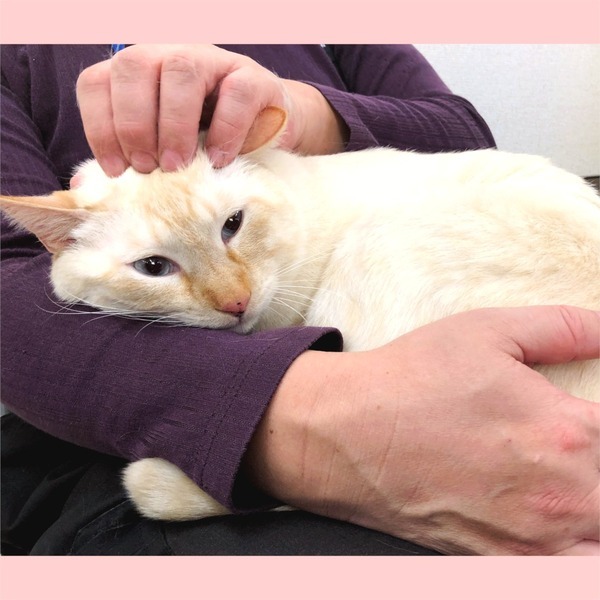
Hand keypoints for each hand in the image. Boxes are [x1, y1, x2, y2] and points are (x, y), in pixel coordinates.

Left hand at [76, 44, 346, 175]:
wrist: (269, 134)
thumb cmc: (208, 146)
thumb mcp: (164, 152)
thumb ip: (128, 162)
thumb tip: (82, 191)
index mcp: (140, 75)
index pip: (99, 81)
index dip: (99, 127)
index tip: (117, 171)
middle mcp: (171, 57)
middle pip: (135, 65)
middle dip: (134, 124)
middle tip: (149, 168)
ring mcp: (214, 62)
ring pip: (182, 70)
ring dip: (173, 125)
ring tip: (177, 166)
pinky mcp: (254, 78)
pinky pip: (236, 93)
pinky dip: (224, 129)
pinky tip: (218, 159)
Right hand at [245, 306, 599, 554]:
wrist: (346, 432)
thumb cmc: (411, 379)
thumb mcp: (486, 331)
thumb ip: (563, 327)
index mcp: (567, 431)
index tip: (588, 422)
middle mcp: (563, 495)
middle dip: (599, 462)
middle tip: (570, 444)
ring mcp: (534, 540)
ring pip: (598, 540)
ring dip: (591, 509)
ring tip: (571, 485)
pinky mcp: (502, 563)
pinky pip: (566, 571)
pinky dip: (573, 550)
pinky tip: (559, 522)